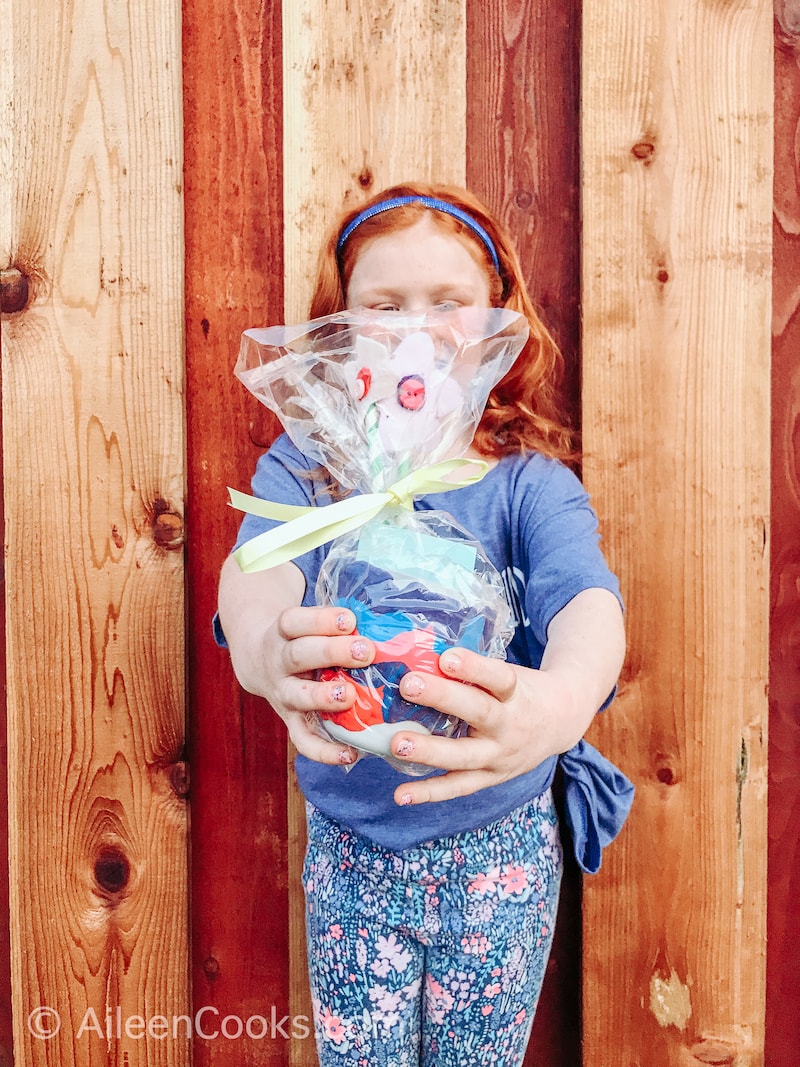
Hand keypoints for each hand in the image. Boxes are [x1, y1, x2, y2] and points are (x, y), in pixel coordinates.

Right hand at [257, 604, 375, 764]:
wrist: (260, 660)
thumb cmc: (302, 637)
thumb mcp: (309, 623)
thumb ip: (341, 625)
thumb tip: (391, 627)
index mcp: (283, 631)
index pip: (294, 621)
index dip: (321, 620)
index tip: (350, 620)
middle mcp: (278, 662)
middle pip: (298, 654)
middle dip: (332, 652)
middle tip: (365, 651)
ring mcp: (282, 693)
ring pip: (297, 696)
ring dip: (323, 697)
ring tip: (349, 696)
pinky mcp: (290, 721)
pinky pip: (302, 740)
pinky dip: (323, 751)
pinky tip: (349, 754)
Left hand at [387, 588, 625, 805]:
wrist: (560, 721)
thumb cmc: (520, 690)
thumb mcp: (507, 674)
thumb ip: (472, 671)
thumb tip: (418, 653)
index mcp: (516, 692)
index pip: (498, 677)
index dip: (473, 667)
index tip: (446, 657)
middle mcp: (510, 725)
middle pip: (478, 713)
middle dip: (442, 698)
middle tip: (408, 685)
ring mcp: (501, 756)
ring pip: (464, 756)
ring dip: (429, 752)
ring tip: (396, 743)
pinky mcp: (491, 777)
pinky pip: (458, 788)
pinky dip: (429, 792)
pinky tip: (400, 794)